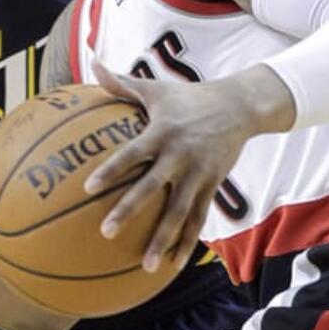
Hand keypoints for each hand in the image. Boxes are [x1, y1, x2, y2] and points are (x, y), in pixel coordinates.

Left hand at [84, 64, 290, 270]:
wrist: (240, 106)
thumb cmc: (189, 98)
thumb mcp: (157, 89)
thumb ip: (122, 83)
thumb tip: (92, 62)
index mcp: (161, 133)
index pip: (131, 154)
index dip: (110, 170)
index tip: (88, 188)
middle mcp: (180, 156)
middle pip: (151, 188)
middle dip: (129, 210)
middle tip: (106, 233)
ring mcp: (198, 175)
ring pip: (179, 213)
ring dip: (162, 240)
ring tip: (144, 267)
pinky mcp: (213, 187)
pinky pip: (198, 219)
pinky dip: (187, 243)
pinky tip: (172, 264)